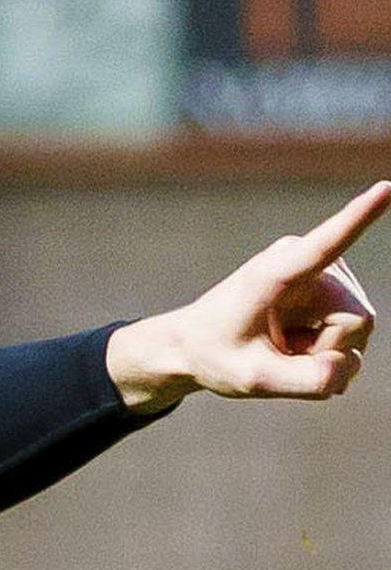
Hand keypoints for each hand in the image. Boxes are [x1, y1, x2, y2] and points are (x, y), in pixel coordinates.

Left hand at [108, 180, 390, 412]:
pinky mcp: (333, 288)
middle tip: (280, 354)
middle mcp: (306, 261)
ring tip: (283, 347)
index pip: (325, 245)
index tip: (385, 188)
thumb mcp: (253, 380)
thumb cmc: (216, 355)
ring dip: (324, 353)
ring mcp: (324, 273)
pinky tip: (297, 347)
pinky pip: (355, 333)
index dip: (359, 219)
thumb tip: (349, 367)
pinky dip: (328, 351)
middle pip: (358, 322)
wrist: (197, 345)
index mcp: (275, 273)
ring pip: (359, 330)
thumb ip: (306, 381)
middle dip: (326, 352)